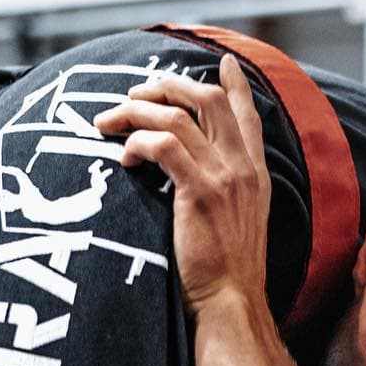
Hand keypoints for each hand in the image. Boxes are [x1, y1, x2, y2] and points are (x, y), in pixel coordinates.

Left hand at [93, 55, 269, 315]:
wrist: (232, 304)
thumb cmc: (227, 275)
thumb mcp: (239, 224)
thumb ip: (228, 192)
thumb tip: (197, 176)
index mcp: (256, 174)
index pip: (249, 114)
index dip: (235, 84)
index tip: (223, 61)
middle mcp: (244, 168)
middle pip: (208, 99)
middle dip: (168, 85)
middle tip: (136, 92)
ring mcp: (224, 177)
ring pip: (177, 116)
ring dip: (136, 110)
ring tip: (109, 121)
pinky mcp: (200, 192)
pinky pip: (163, 145)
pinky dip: (137, 142)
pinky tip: (123, 157)